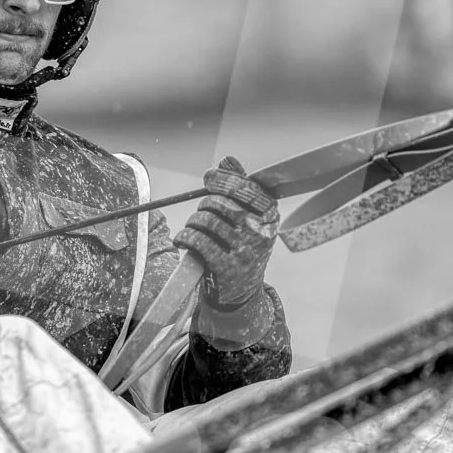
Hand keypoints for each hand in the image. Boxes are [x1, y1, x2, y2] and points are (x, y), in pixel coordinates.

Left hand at [173, 156, 278, 309]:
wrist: (242, 292)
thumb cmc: (242, 247)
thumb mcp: (248, 219)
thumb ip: (239, 188)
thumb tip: (228, 159)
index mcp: (270, 216)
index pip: (247, 188)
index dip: (224, 180)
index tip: (209, 178)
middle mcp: (261, 232)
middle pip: (223, 203)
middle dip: (205, 204)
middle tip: (202, 212)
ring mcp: (246, 251)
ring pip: (208, 221)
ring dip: (193, 221)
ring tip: (193, 228)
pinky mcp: (228, 268)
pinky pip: (198, 241)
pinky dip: (185, 237)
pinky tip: (183, 240)